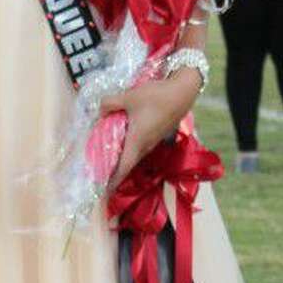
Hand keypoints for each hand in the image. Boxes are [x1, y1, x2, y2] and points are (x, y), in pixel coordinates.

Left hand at [101, 70, 200, 192]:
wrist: (183, 92)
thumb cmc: (156, 97)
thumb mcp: (128, 97)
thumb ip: (110, 103)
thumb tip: (100, 110)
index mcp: (137, 141)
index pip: (124, 167)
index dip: (114, 180)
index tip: (105, 190)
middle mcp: (146, 144)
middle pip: (130, 163)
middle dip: (116, 171)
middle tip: (103, 173)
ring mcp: (155, 139)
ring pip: (137, 154)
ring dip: (125, 158)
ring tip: (111, 158)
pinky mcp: (159, 133)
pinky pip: (143, 146)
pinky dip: (132, 147)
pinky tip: (125, 138)